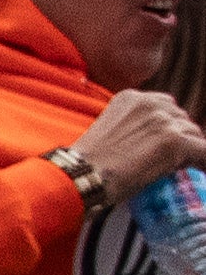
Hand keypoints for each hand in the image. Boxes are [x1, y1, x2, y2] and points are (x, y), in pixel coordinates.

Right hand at [73, 89, 205, 201]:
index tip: (160, 143)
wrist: (79, 176)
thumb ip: (133, 126)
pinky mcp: (175, 141)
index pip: (165, 106)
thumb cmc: (86, 164)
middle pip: (182, 120)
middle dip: (177, 138)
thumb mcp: (109, 132)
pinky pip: (204, 152)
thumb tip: (154, 142)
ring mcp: (164, 121)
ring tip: (174, 169)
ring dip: (188, 152)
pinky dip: (204, 163)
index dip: (165, 127)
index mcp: (132, 98)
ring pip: (194, 135)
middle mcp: (151, 103)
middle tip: (163, 160)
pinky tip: (201, 170)